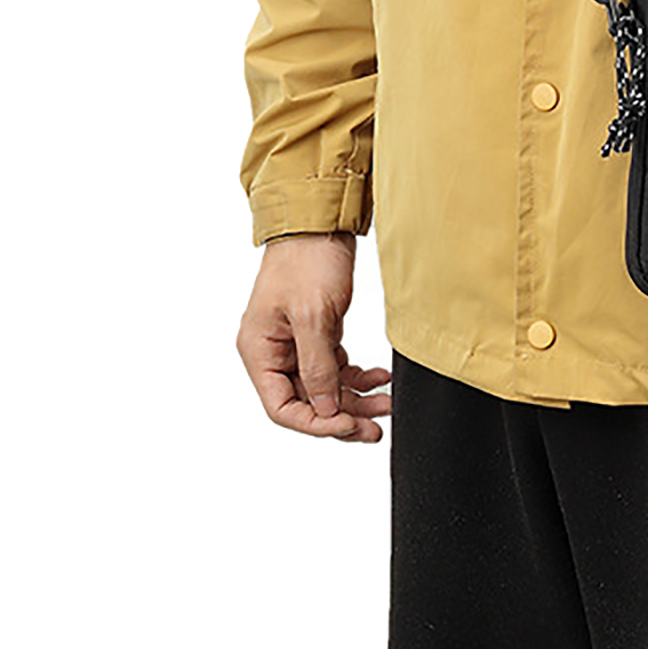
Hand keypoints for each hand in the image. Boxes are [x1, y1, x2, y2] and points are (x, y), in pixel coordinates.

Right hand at [236, 232, 391, 441]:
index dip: (316, 423)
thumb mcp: (313, 315)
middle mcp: (274, 352)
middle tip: (376, 427)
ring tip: (387, 403)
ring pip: (326, 388)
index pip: (282, 407)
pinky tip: (379, 377)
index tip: (350, 424)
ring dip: (356, 399)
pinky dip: (357, 377)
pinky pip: (336, 368)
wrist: (321, 221)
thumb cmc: (307, 259)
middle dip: (343, 416)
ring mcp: (296, 344)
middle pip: (307, 402)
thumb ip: (317, 366)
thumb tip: (326, 409)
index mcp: (260, 351)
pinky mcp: (318, 333)